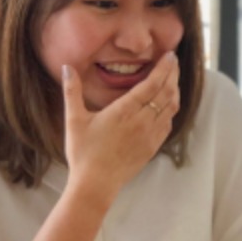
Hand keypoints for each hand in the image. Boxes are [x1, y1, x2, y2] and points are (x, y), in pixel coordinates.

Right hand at [60, 53, 179, 199]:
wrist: (95, 185)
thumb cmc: (83, 152)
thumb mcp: (74, 120)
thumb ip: (72, 91)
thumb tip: (67, 67)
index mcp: (125, 111)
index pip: (152, 84)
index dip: (163, 68)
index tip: (169, 55)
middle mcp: (142, 121)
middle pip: (166, 92)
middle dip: (172, 74)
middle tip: (173, 61)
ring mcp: (150, 135)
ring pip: (171, 107)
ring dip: (174, 90)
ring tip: (173, 78)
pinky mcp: (153, 147)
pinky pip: (168, 123)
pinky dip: (171, 109)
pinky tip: (168, 104)